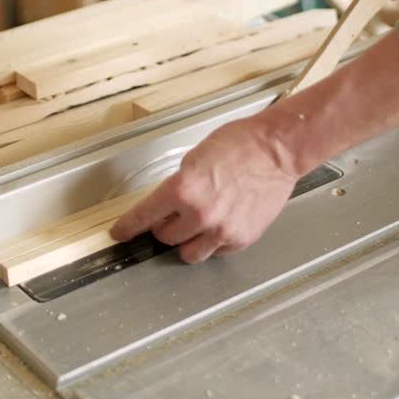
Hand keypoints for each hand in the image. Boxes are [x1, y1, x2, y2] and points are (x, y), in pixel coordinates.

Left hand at [109, 114, 299, 263]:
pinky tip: (221, 222)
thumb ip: (178, 185)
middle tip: (175, 215)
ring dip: (187, 240)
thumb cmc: (240, 144)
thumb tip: (166, 206)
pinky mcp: (241, 239)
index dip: (127, 227)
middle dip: (165, 227)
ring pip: (189, 253)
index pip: (143, 217)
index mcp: (182, 189)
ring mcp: (222, 230)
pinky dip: (213, 242)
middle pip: (165, 238)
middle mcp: (200, 214)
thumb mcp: (194, 157)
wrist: (278, 150)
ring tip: (197, 224)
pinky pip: (217, 251)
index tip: (119, 233)